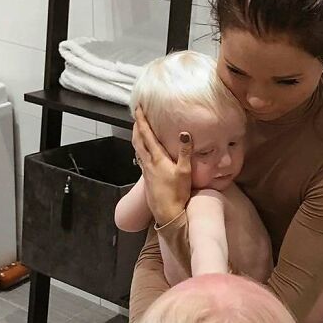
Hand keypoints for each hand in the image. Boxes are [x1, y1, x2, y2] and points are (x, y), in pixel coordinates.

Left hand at [132, 106, 192, 225]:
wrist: (168, 213)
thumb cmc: (177, 194)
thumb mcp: (185, 171)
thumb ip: (185, 151)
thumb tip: (185, 133)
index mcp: (157, 158)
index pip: (146, 135)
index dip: (141, 120)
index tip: (138, 109)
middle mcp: (148, 163)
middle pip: (138, 140)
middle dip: (136, 126)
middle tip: (136, 115)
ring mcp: (146, 171)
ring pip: (137, 149)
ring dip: (136, 137)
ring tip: (137, 129)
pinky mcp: (147, 178)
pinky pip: (140, 158)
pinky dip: (139, 148)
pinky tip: (143, 151)